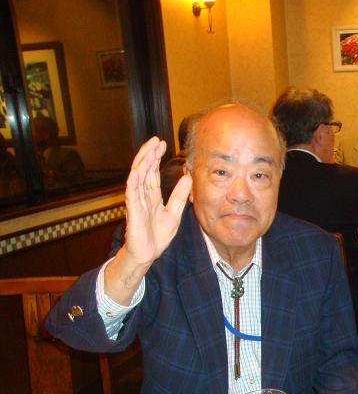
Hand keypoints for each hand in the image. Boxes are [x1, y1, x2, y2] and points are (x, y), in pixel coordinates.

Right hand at [105, 137, 191, 303]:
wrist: (148, 254)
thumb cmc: (157, 235)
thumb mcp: (174, 212)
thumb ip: (179, 195)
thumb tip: (188, 177)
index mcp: (151, 195)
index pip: (152, 171)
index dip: (156, 157)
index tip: (163, 143)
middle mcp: (142, 195)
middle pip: (144, 170)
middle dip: (149, 154)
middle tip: (157, 140)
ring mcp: (136, 202)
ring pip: (137, 177)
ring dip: (142, 163)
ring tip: (149, 149)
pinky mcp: (133, 212)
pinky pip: (132, 194)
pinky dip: (134, 182)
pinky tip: (137, 171)